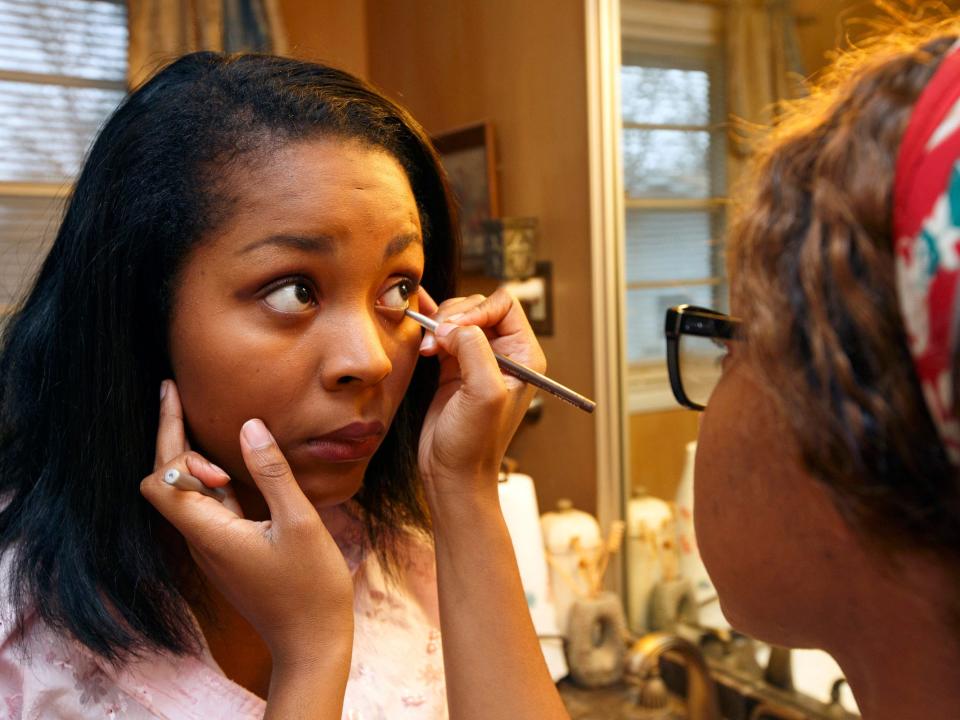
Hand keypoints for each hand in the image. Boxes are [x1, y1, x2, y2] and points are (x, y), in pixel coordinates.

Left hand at [140, 380, 353, 666]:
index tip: (208, 437)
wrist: (311, 643)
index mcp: (210, 533)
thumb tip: (250, 425)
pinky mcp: (231, 551)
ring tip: (194, 413)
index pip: (161, 482)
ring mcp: (215, 547)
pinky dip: (213, 478)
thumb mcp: (299, 523)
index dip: (175, 450)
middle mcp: (203, 540)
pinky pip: (211, 507)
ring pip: (188, 493)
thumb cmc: (310, 588)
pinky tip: (231, 463)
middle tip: (172, 389)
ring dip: (190, 455)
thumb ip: (273, 473)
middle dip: (169, 434)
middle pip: (166, 482)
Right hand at [416, 287, 545, 500]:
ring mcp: (477, 360)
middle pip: (479, 307)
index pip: (504, 306)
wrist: (453, 473)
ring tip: (428, 349)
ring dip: (439, 326)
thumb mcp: (484, 394)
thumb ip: (474, 350)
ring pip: (458, 318)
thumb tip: (453, 325)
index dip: (476, 310)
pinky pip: (443, 335)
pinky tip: (421, 337)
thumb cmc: (475, 444)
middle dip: (453, 318)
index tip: (455, 329)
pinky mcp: (453, 368)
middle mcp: (504, 354)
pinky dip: (430, 332)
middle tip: (437, 341)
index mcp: (524, 356)